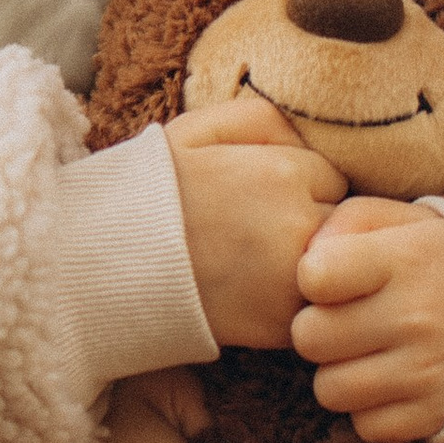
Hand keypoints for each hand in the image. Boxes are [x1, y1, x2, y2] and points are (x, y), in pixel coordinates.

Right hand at [164, 99, 347, 345]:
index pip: (330, 177)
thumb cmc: (151, 191)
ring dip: (313, 268)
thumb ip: (263, 119)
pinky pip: (316, 310)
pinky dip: (297, 306)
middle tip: (268, 236)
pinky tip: (259, 299)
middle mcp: (298, 224)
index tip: (268, 202)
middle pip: (340, 224)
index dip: (304, 189)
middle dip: (314, 227)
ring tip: (265, 269)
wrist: (103, 262)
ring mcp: (293, 278)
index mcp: (283, 171)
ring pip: (335, 270)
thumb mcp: (199, 129)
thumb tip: (309, 137)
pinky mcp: (281, 323)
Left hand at [292, 198, 443, 440]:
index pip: (312, 276)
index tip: (340, 278)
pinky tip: (395, 381)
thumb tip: (306, 263)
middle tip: (352, 320)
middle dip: (321, 329)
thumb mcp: (404, 220)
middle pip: (309, 338)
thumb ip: (348, 222)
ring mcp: (428, 371)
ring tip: (372, 351)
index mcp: (408, 259)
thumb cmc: (442, 261)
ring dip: (341, 373)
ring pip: (329, 390)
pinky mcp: (436, 414)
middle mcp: (418, 316)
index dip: (316, 277)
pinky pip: (365, 426)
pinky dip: (373, 409)